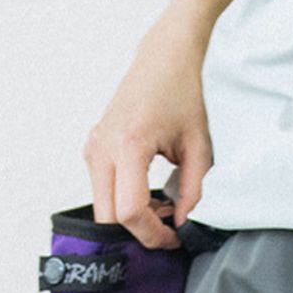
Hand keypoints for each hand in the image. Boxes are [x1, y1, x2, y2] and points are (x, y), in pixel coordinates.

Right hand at [85, 31, 212, 248]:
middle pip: (109, 218)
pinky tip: (150, 193)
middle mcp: (103, 146)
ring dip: (133, 219)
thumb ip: (195, 193)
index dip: (154, 234)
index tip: (176, 237)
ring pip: (103, 209)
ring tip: (164, 206)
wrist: (165, 56)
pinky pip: (103, 192)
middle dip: (140, 232)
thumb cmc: (184, 92)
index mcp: (128, 143)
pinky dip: (125, 203)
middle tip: (170, 226)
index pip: (130, 211)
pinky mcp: (93, 149)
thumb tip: (184, 227)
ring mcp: (93, 147)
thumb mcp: (199, 147)